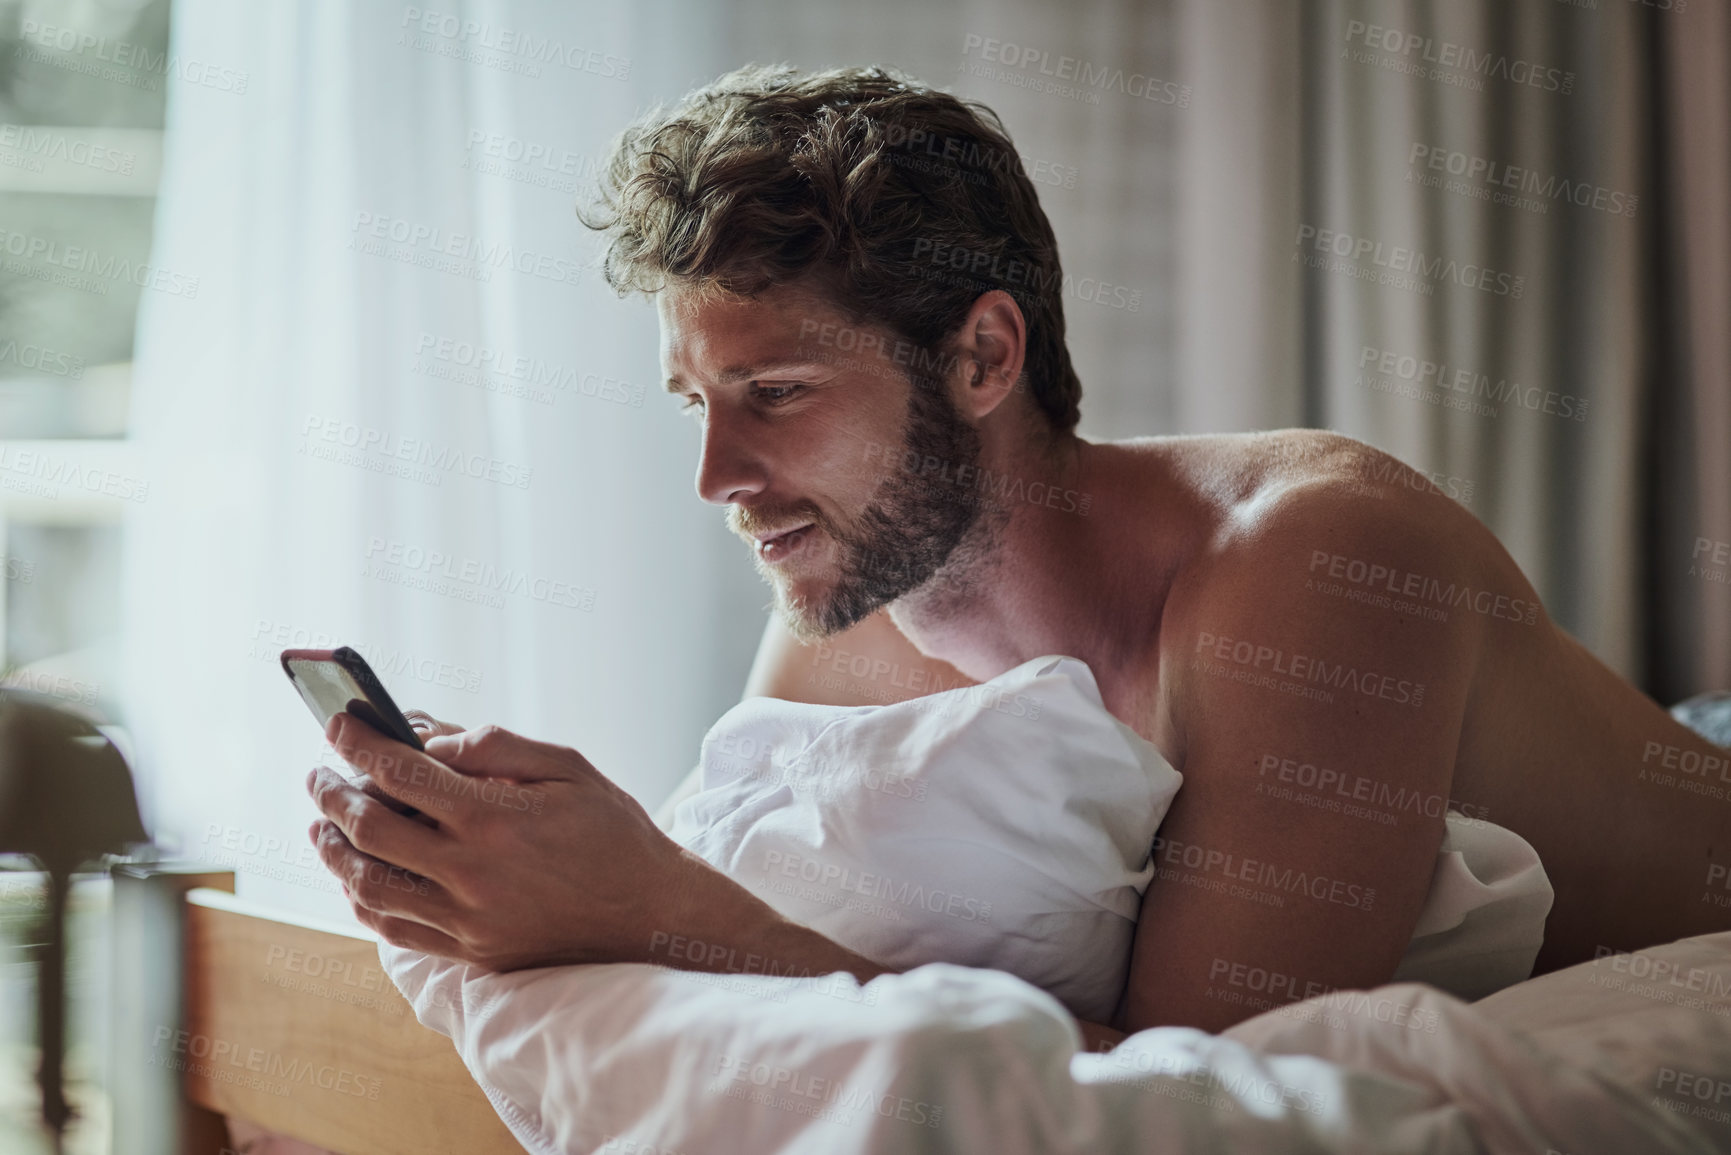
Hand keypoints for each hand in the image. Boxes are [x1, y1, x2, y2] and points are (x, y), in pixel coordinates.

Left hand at [306, 712, 714, 970]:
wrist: (651, 913)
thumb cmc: (613, 831)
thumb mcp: (568, 767)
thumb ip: (497, 747)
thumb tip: (430, 742)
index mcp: (496, 817)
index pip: (401, 773)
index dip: (360, 742)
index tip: (338, 724)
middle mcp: (472, 871)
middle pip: (370, 828)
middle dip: (332, 792)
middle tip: (318, 773)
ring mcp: (467, 918)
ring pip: (368, 885)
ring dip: (333, 850)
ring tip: (321, 824)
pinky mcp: (471, 950)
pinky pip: (394, 930)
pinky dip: (361, 900)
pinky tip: (354, 876)